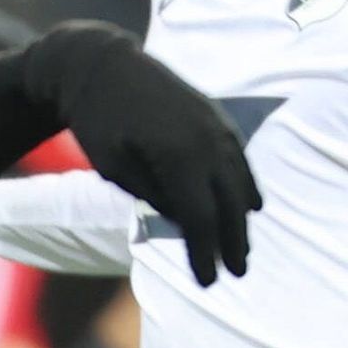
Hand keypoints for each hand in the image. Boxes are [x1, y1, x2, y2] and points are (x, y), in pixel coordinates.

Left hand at [20, 22, 257, 283]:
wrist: (101, 64)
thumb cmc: (97, 121)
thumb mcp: (115, 168)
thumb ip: (152, 196)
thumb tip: (185, 223)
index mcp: (178, 156)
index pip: (201, 218)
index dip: (205, 253)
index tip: (206, 282)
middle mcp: (206, 140)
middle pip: (228, 203)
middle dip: (232, 242)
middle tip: (236, 274)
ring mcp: (215, 125)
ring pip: (240, 180)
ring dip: (242, 217)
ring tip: (242, 248)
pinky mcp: (215, 115)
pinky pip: (239, 157)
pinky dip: (246, 184)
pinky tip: (250, 205)